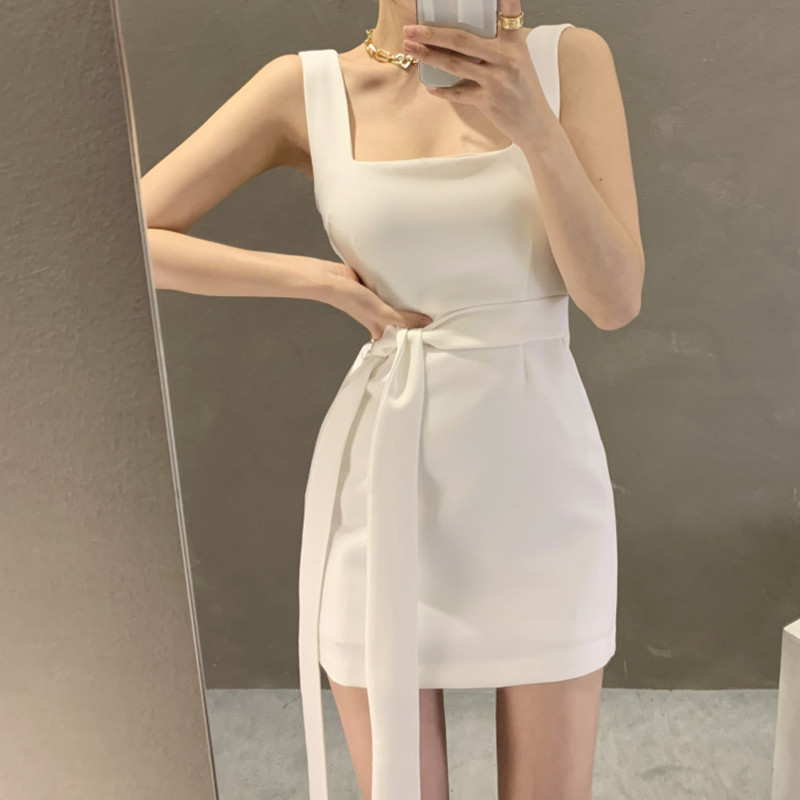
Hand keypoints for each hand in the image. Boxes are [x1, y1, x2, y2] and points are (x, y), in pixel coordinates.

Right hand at [322, 260, 432, 341]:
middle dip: (414, 318)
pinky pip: (391, 290)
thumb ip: (404, 319)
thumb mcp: (382, 313)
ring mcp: (377, 303)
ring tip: (429, 300)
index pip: (398, 338)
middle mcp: (378, 318)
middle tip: (436, 316)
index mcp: (378, 329)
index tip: (431, 335)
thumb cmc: (352, 300)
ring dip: (407, 302)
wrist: (333, 279)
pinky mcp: (376, 288)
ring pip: (397, 305)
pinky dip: (398, 289)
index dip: (412, 337)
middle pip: (400, 321)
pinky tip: (412, 285)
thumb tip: (427, 323)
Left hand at [402, 0, 554, 146]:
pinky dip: (442, 90)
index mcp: (514, 44)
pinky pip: (458, 93)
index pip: (508, 14)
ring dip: (429, 56)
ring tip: (411, 49)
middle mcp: (506, 58)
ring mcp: (496, 81)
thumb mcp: (519, 60)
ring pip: (455, 65)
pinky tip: (429, 86)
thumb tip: (463, 38)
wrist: (535, 123)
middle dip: (433, 33)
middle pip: (463, 41)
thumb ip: (498, 46)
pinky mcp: (488, 101)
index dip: (503, 0)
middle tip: (412, 29)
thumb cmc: (524, 90)